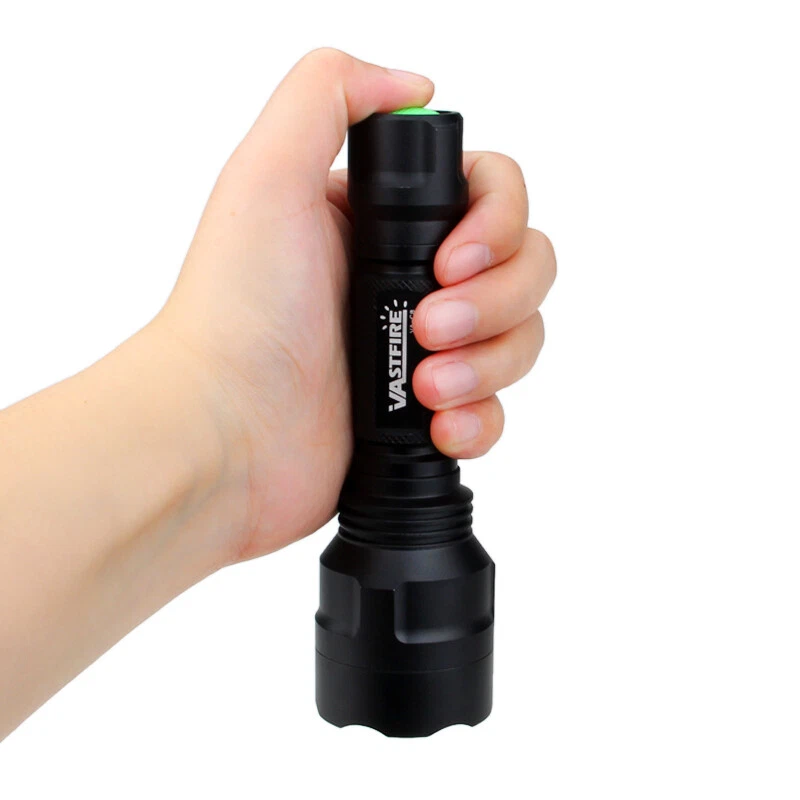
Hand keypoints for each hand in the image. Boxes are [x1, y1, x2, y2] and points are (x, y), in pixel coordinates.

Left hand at [158, 49, 555, 563]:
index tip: (449, 261)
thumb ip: (329, 96)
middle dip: (495, 301)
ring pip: (520, 337)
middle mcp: (409, 279)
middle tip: (430, 326)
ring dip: (491, 361)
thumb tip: (414, 85)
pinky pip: (497, 407)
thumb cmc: (237, 313)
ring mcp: (423, 349)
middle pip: (524, 267)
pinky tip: (438, 423)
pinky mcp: (426, 412)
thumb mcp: (266, 175)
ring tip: (427, 385)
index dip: (496, 225)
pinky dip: (482, 417)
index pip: (492, 196)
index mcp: (382, 222)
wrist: (224, 432)